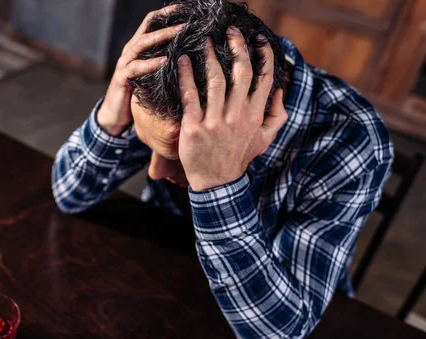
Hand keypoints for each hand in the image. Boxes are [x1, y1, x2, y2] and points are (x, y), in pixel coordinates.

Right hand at [97, 5, 183, 135]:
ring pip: (142, 44)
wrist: (116, 114)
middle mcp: (131, 51)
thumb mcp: (153, 74)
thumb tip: (190, 54)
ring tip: (178, 34)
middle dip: (168, 24)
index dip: (168, 14)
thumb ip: (165, 62)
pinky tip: (164, 61)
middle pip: (148, 29)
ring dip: (161, 38)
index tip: (186, 9)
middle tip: (187, 22)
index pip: (152, 23)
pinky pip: (136, 67)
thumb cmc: (138, 94)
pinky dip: (151, 63)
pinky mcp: (122, 78)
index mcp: (139, 47)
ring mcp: (125, 63)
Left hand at [177, 28, 287, 190]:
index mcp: (255, 115)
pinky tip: (182, 62)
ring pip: (215, 80)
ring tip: (205, 42)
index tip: (259, 40)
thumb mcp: (265, 139)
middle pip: (241, 72)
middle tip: (230, 31)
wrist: (216, 182)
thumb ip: (277, 115)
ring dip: (210, 57)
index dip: (264, 56)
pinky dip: (186, 76)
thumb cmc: (239, 157)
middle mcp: (237, 115)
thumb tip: (281, 90)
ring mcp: (215, 121)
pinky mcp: (194, 126)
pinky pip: (190, 95)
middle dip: (238, 47)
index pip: (264, 78)